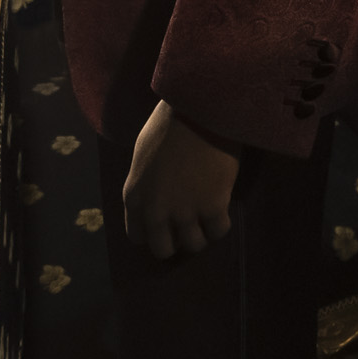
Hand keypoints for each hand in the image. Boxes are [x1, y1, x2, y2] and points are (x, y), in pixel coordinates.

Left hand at [121, 98, 241, 258]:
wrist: (200, 109)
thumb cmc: (169, 124)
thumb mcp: (144, 157)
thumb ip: (146, 186)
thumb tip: (155, 201)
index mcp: (134, 196)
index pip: (137, 235)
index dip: (154, 230)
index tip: (166, 222)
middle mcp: (156, 211)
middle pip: (163, 249)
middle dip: (176, 240)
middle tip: (189, 224)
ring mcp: (185, 212)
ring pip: (194, 245)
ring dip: (201, 233)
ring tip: (207, 216)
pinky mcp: (213, 208)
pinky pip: (218, 232)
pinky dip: (221, 224)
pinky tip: (222, 209)